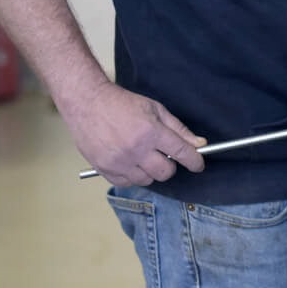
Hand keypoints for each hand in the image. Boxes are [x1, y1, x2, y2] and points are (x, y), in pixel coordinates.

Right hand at [59, 79, 206, 186]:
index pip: (181, 152)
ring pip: (147, 180)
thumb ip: (178, 129)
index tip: (198, 164)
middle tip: (164, 155)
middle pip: (165, 172)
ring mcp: (119, 162)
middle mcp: (136, 149)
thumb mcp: (156, 109)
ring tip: (143, 155)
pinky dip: (133, 176)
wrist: (88, 104)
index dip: (194, 161)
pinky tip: (130, 161)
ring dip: (151, 171)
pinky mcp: (104, 169)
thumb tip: (198, 143)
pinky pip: (127, 183)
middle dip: (170, 165)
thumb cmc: (122, 104)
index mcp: (151, 131)